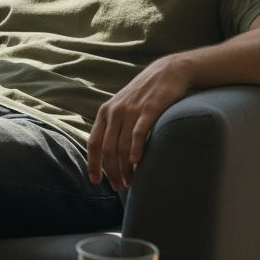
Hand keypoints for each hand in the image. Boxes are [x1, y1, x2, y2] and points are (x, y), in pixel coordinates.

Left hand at [86, 55, 190, 192]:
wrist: (167, 72)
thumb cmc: (144, 95)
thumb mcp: (122, 107)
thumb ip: (113, 126)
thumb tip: (106, 152)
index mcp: (105, 113)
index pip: (93, 143)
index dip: (93, 164)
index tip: (96, 181)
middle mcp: (114, 112)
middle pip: (107, 149)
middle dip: (111, 172)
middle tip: (119, 187)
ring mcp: (131, 110)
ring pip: (122, 146)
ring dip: (125, 168)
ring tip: (130, 182)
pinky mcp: (149, 109)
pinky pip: (138, 133)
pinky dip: (136, 150)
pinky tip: (137, 164)